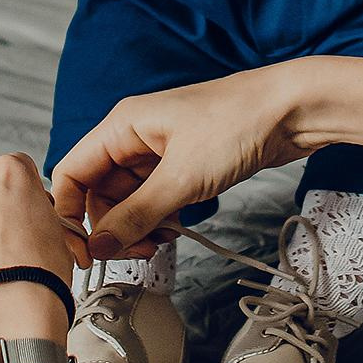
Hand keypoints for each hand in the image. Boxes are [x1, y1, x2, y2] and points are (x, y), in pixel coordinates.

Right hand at [50, 69, 305, 259]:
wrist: (293, 110)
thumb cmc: (238, 124)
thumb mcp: (182, 177)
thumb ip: (136, 215)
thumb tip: (98, 247)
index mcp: (122, 126)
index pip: (71, 173)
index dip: (69, 215)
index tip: (82, 252)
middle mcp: (135, 135)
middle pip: (98, 191)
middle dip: (110, 227)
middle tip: (137, 252)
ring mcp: (160, 150)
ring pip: (128, 198)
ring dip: (137, 227)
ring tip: (161, 243)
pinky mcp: (184, 163)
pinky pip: (155, 198)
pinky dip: (159, 219)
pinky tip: (176, 230)